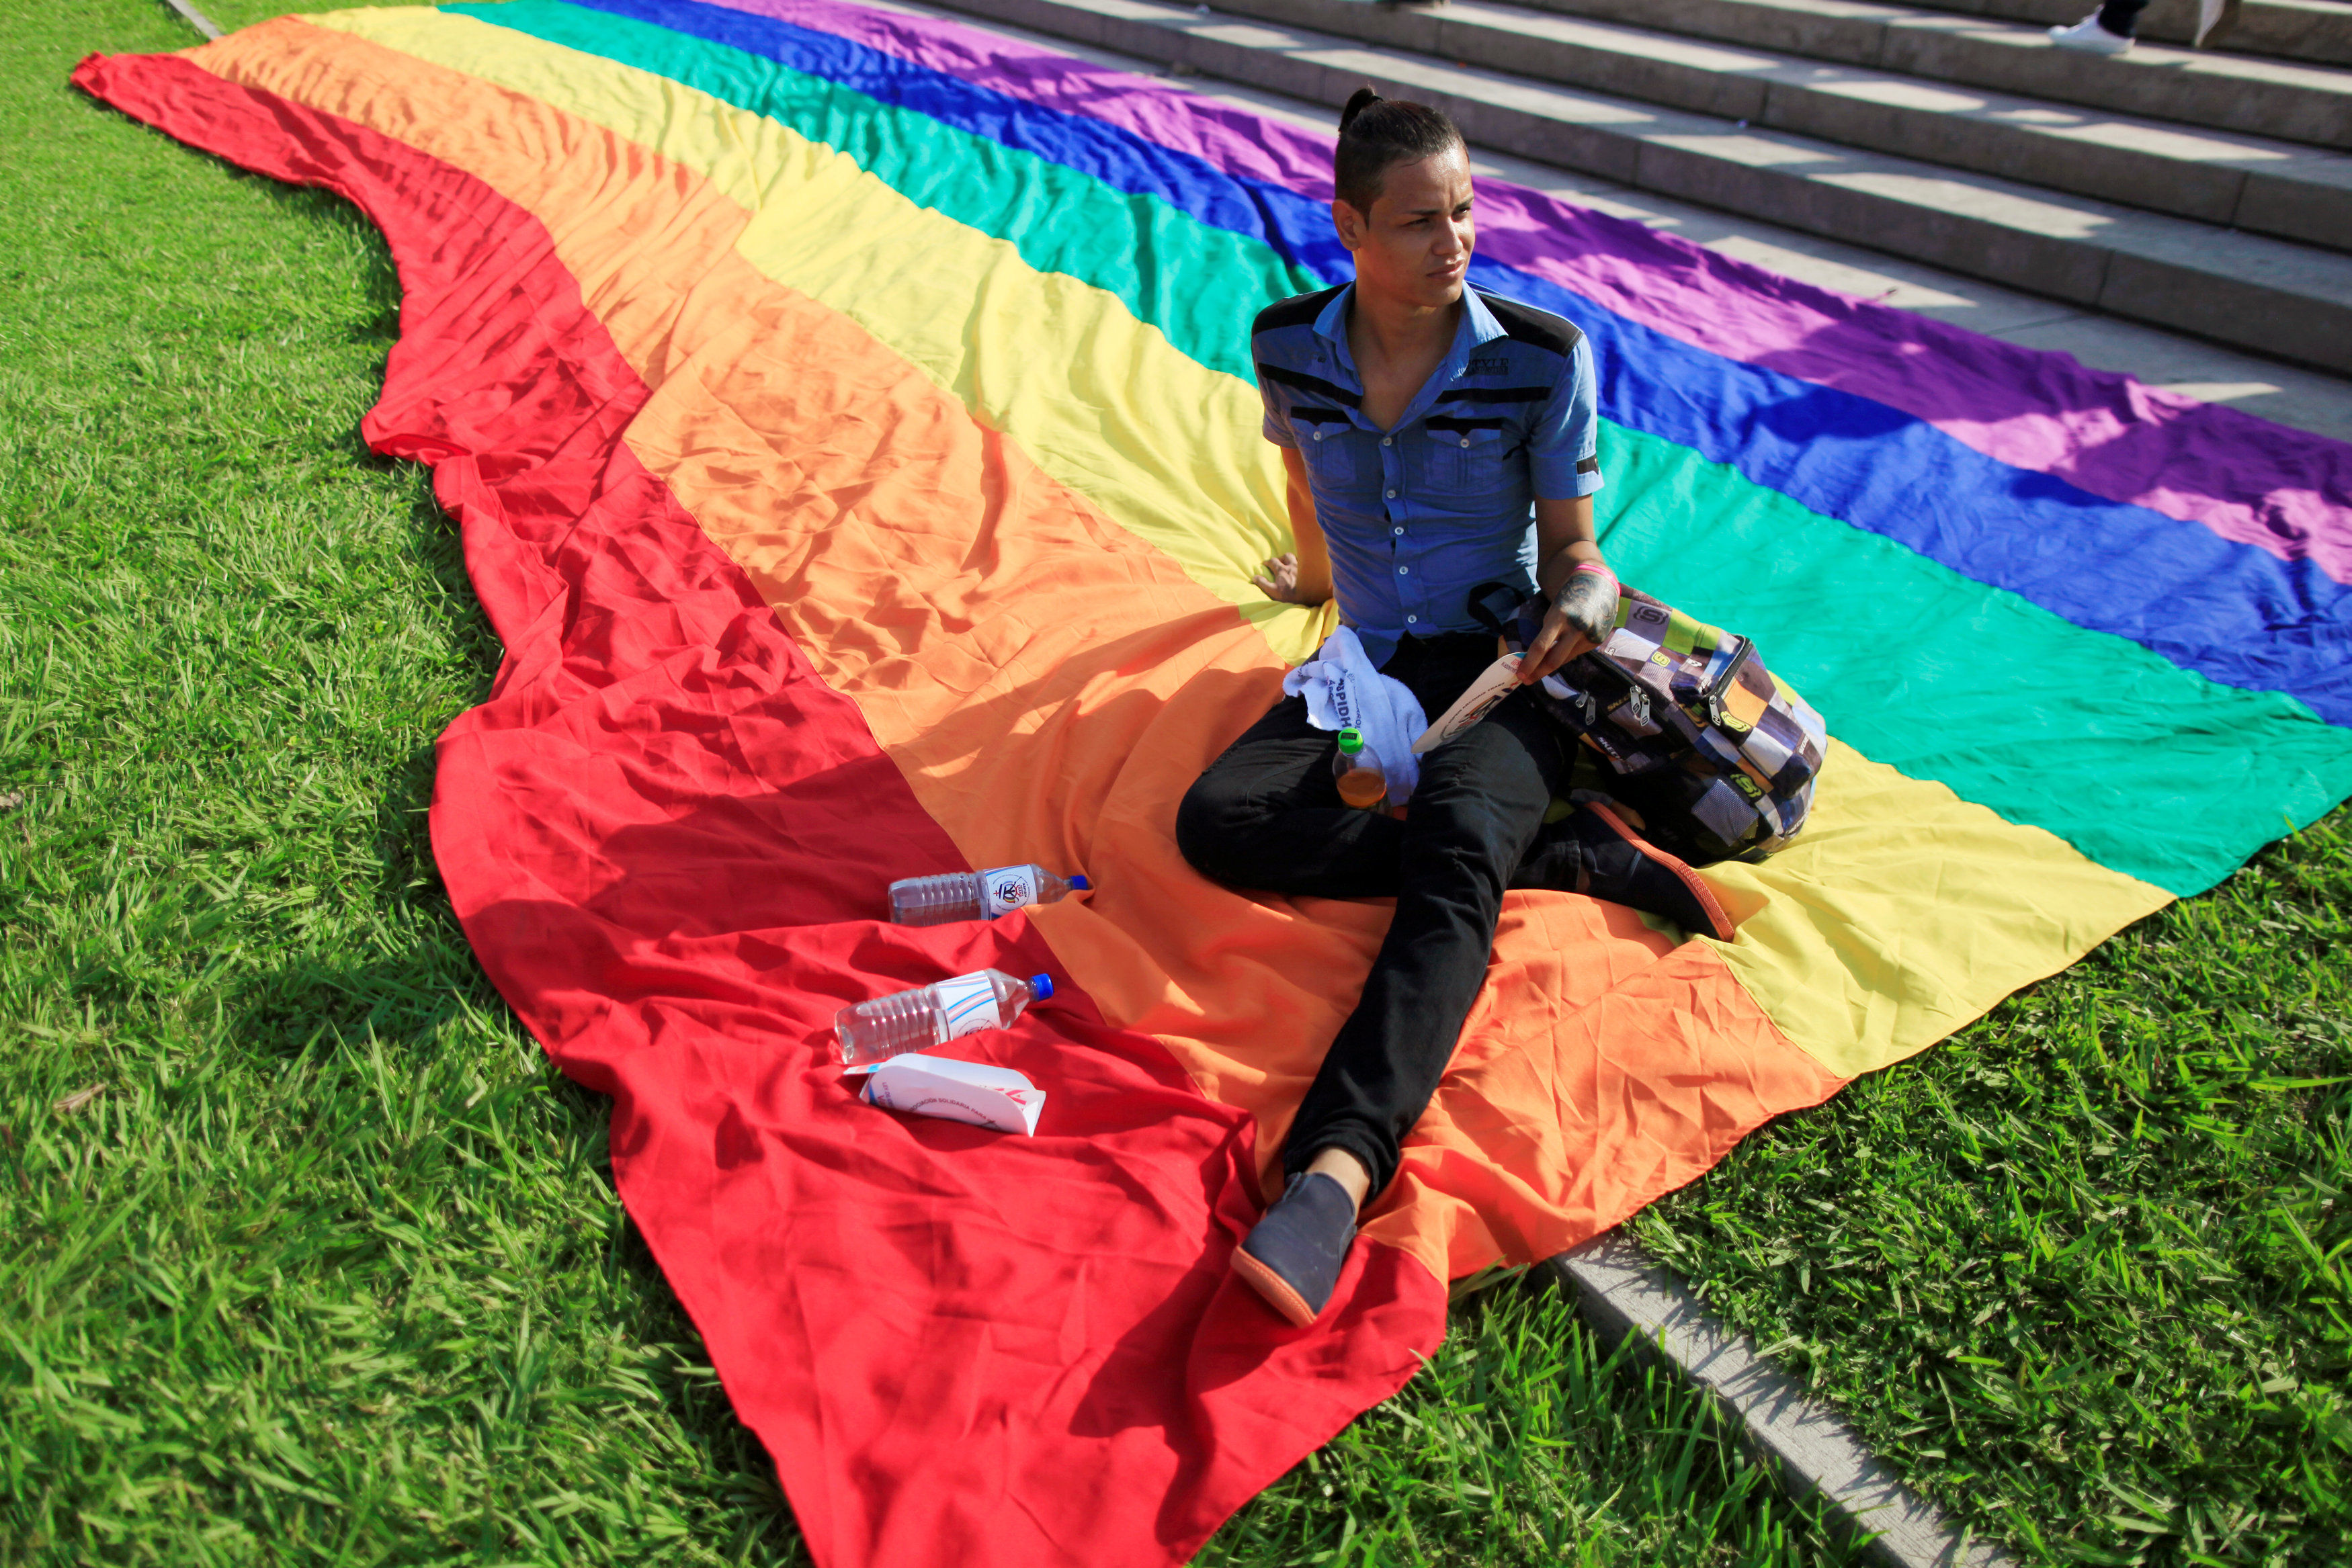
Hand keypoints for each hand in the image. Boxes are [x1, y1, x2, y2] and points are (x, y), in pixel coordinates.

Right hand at [1251, 552, 1312, 603]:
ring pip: (1297, 557)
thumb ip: (1263, 584)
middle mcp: (1292, 566)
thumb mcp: (1274, 591)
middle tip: (1279, 561)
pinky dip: (1304, 562)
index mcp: (1282, 570)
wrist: (1311, 595)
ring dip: (1292, 559)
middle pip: (1286, 556)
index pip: (1273, 561)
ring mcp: (1302, 567)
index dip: (1268, 562)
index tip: (1265, 563)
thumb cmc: (1291, 595)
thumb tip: (1254, 577)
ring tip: (1291, 563)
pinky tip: (1304, 566)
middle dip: (1281, 557)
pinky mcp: (1311, 570)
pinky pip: (1307, 561)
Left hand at [1518, 569, 1616, 683]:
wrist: (1597, 585)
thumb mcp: (1554, 612)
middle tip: (1526, 680)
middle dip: (1538, 672)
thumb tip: (1534, 657)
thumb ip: (1547, 633)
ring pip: (1565, 659)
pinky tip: (1560, 652)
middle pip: (1554, 660)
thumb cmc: (1568, 598)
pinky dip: (1565, 655)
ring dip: (1550, 666)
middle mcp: (1575, 629)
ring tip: (1538, 669)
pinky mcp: (1596, 641)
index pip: (1540, 646)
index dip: (1529, 663)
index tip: (1519, 674)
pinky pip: (1575, 654)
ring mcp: (1588, 636)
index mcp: (1559, 617)